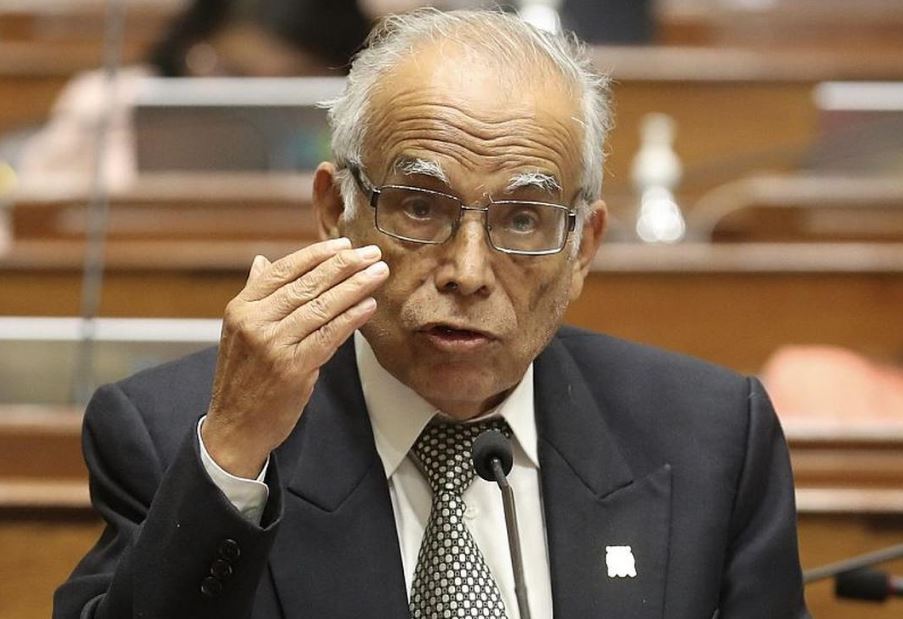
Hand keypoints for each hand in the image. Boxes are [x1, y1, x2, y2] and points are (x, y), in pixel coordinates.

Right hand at [202, 238, 388, 477]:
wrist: (235, 427)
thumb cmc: (243, 378)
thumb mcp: (238, 331)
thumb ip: (255, 295)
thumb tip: (263, 261)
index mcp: (242, 308)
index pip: (284, 270)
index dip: (317, 255)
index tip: (344, 245)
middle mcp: (255, 322)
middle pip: (307, 284)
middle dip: (344, 266)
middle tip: (372, 254)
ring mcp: (274, 345)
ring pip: (322, 307)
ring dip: (355, 287)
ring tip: (377, 274)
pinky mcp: (293, 368)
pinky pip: (330, 336)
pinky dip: (352, 318)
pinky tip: (369, 306)